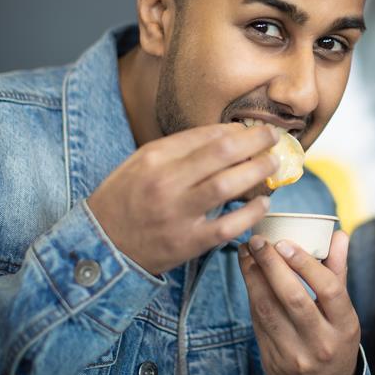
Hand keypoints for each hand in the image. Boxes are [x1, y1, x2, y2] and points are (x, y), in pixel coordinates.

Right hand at [87, 123, 278, 274]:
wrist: (101, 245)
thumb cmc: (125, 197)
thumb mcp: (142, 162)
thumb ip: (180, 148)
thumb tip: (225, 134)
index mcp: (155, 158)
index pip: (206, 135)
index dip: (237, 130)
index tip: (253, 129)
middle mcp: (166, 183)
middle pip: (222, 154)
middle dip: (255, 142)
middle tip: (273, 138)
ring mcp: (177, 214)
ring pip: (227, 186)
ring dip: (257, 171)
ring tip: (273, 164)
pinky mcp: (188, 243)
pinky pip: (228, 226)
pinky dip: (250, 213)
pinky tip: (262, 202)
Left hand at [239, 231, 359, 374]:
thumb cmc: (335, 339)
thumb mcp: (344, 311)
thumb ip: (338, 272)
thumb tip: (338, 235)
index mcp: (345, 326)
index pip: (328, 288)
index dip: (305, 263)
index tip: (285, 241)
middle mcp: (321, 342)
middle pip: (294, 298)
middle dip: (271, 265)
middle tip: (258, 241)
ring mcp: (295, 354)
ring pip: (268, 309)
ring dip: (252, 276)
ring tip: (246, 252)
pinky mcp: (272, 359)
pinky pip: (257, 321)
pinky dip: (251, 294)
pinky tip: (247, 274)